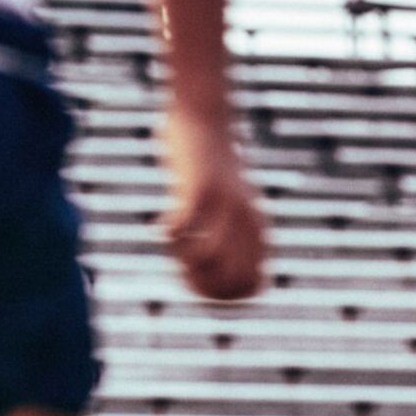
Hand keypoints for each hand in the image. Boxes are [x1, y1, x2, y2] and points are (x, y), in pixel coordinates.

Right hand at [162, 108, 265, 300]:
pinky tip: (157, 227)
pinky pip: (181, 230)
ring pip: (205, 259)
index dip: (226, 298)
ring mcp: (225, 205)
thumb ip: (232, 233)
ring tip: (170, 249)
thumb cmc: (213, 164)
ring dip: (181, 263)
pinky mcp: (200, 189)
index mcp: (259, 229)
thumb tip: (217, 269)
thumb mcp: (231, 201)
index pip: (253, 286)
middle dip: (200, 287)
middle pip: (228, 280)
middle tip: (179, 273)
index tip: (201, 287)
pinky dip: (166, 236)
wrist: (206, 116)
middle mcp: (247, 221)